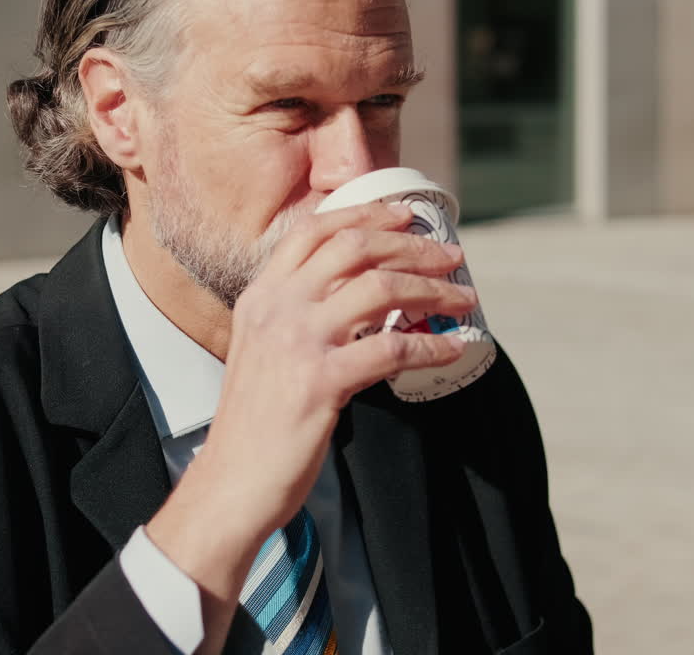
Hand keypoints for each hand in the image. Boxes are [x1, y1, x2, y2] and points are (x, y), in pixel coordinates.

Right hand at [146, 201, 475, 650]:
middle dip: (412, 245)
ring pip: (379, 288)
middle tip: (450, 256)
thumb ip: (298, 319)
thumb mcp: (264, 352)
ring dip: (431, 288)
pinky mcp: (320, 382)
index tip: (406, 215)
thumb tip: (364, 303)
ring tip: (462, 298)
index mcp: (261, 296)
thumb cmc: (255, 424)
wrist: (232, 480)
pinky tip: (451, 347)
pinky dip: (430, 343)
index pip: (315, 231)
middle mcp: (276, 308)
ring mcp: (297, 343)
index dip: (366, 213)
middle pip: (355, 248)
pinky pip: (390, 349)